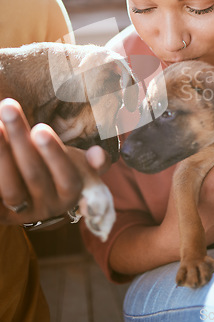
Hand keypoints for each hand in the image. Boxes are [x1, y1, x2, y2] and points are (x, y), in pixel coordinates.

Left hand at [0, 98, 109, 224]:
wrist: (36, 197)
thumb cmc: (60, 170)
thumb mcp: (82, 166)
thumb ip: (95, 162)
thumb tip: (97, 154)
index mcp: (70, 194)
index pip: (67, 177)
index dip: (54, 154)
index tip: (40, 128)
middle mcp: (46, 207)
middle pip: (34, 175)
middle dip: (21, 142)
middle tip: (9, 108)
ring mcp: (20, 212)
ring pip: (9, 188)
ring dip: (1, 154)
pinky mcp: (0, 213)